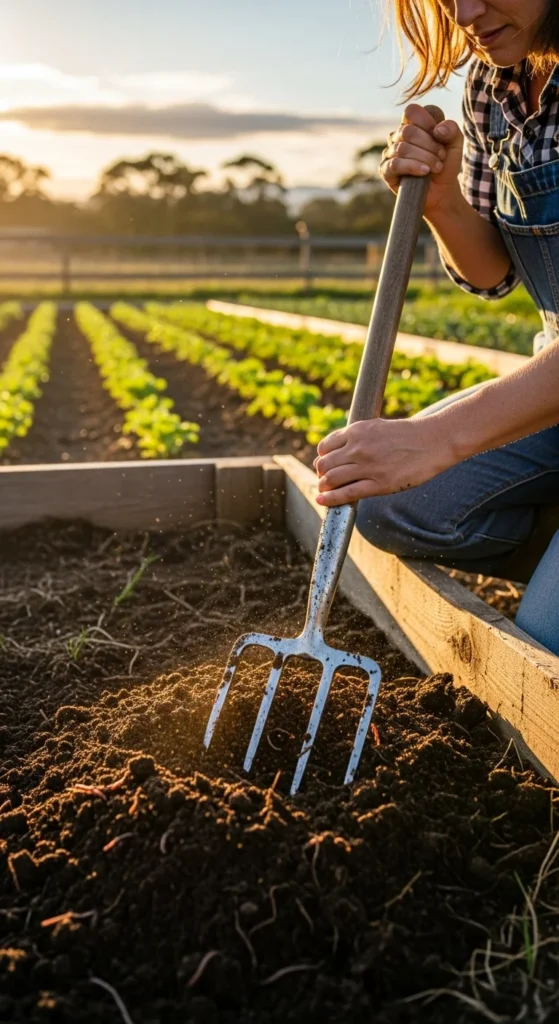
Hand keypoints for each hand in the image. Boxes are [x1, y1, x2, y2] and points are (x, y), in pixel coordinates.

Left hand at [313, 416, 455, 506]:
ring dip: (324, 486)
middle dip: (321, 473)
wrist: (433, 441)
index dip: (321, 458)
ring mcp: (368, 466)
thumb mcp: (377, 427)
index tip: (324, 464)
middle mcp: (358, 447)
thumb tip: (342, 450)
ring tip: (324, 490)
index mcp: (357, 431)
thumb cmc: (408, 435)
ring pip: (332, 479)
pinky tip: (323, 501)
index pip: (325, 446)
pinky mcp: (379, 484)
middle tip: (323, 479)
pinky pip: (347, 493)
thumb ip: (358, 437)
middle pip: (325, 464)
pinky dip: (331, 499)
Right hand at [380, 104, 463, 217]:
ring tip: (436, 167)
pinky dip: (412, 167)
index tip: (440, 136)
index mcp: (412, 124)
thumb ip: (452, 129)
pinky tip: (424, 172)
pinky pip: (395, 164)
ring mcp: (390, 153)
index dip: (427, 122)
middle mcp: (398, 136)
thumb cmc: (446, 164)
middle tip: (441, 156)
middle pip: (408, 131)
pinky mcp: (385, 170)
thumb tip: (437, 130)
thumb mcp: (455, 144)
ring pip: (402, 148)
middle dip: (429, 144)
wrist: (442, 190)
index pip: (411, 112)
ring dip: (424, 158)